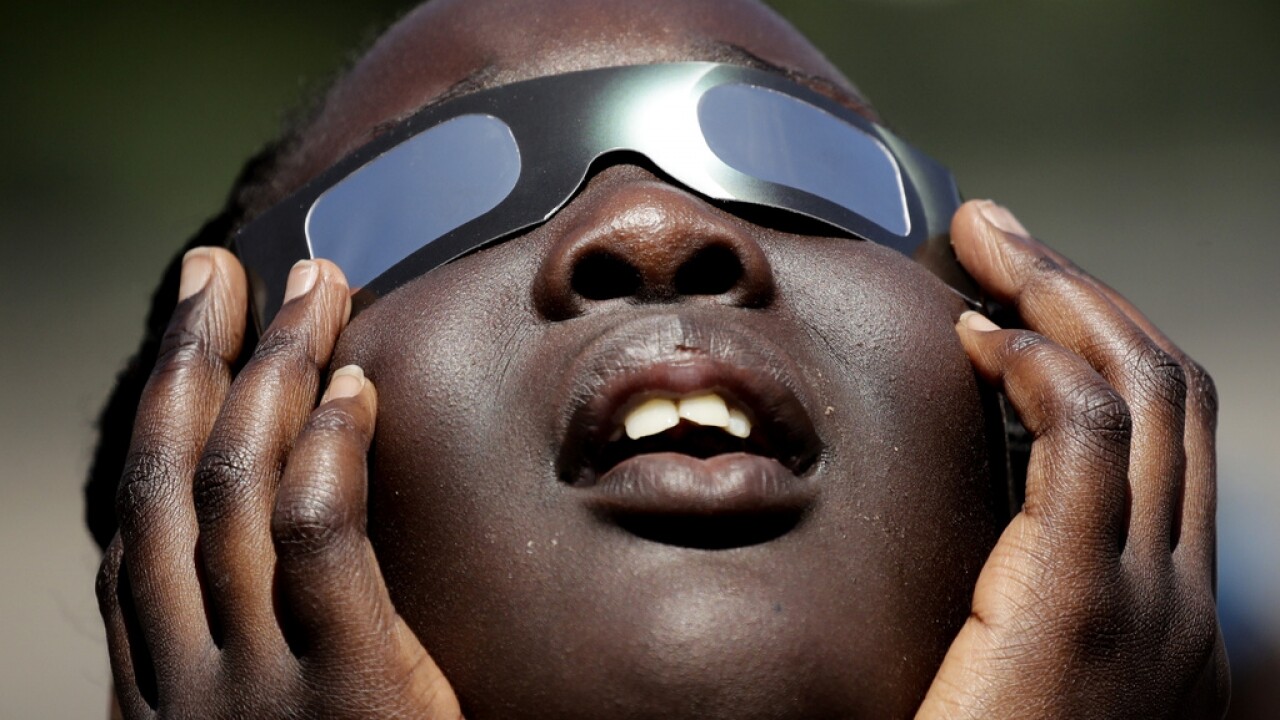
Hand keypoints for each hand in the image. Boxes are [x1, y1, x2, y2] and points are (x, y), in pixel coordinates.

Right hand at [96, 249, 461, 718]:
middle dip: (195, 360)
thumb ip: (251, 639)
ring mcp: (257, 685)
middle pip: (175, 480)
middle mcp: (187, 675)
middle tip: (225, 270)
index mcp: (162, 683)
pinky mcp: (347, 693)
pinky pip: (321, 544)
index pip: (142, 518)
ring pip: (239, 490)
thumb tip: (275, 524)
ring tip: (314, 288)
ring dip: (272, 374)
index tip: (190, 325)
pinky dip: (329, 454)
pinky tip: (355, 386)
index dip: (158, 411)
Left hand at [916, 202, 1229, 718]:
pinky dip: (1037, 366)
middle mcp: (1178, 593)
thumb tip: (966, 513)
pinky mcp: (1081, 603)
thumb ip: (1013, 593)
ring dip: (1062, 296)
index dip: (1094, 341)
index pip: (1160, 433)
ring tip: (986, 244)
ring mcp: (1148, 598)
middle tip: (997, 231)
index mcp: (1159, 608)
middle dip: (1082, 289)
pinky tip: (974, 336)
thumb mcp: (1013, 674)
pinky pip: (1083, 439)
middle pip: (1166, 390)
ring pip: (1141, 392)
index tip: (1009, 295)